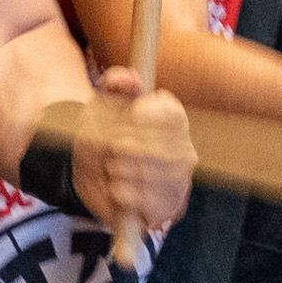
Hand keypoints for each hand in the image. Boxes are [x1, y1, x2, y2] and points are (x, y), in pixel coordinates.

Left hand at [69, 68, 194, 237]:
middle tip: (111, 150)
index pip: (169, 114)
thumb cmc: (103, 132)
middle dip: (124, 148)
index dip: (141, 119)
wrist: (95, 173)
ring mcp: (181, 178)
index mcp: (174, 116)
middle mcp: (185, 147)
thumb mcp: (103, 102)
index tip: (123, 122)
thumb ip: (114, 83)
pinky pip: (148, 199)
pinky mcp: (171, 204)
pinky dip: (124, 192)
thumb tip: (129, 78)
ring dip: (121, 170)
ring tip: (112, 168)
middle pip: (156, 146)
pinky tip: (116, 188)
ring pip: (151, 173)